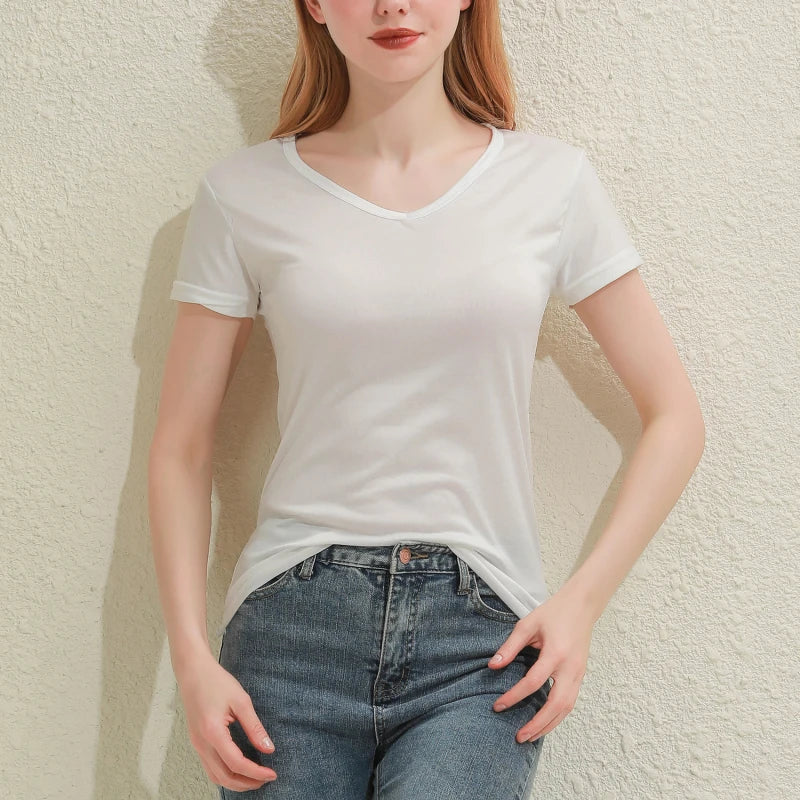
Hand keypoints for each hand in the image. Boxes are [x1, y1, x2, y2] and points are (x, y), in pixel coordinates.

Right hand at [176, 652, 278, 790]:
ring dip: (235, 782)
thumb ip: (254, 727)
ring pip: (215, 775)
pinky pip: (210, 766)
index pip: (236, 764)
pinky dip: (225, 774)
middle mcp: (201, 743)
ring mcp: (196, 744)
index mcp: (213, 733)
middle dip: (246, 783)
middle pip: (224, 776)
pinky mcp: (197, 741)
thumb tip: (269, 748)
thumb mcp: (241, 701)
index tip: (272, 774)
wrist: (193, 671)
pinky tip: (239, 769)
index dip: (256, 772)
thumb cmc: (216, 682)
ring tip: (255, 779)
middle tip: (266, 780)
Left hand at [487, 585, 596, 742]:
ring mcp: (579, 674)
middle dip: (537, 724)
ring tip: (530, 736)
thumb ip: (510, 646)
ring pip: (567, 708)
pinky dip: (558, 716)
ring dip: (549, 725)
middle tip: (519, 736)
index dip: (514, 696)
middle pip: (556, 705)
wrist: (582, 606)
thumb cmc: (553, 613)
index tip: (498, 705)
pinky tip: (545, 722)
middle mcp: (571, 668)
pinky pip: (571, 702)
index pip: (533, 682)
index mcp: (556, 653)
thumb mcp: (527, 624)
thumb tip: (492, 666)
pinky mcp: (581, 676)